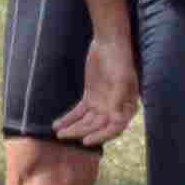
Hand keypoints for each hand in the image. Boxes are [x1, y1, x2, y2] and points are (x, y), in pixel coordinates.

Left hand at [57, 27, 137, 146]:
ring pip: (86, 122)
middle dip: (80, 132)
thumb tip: (116, 121)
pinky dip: (68, 118)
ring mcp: (102, 105)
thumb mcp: (120, 79)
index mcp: (127, 107)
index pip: (115, 128)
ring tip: (58, 133)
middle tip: (64, 136)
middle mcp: (115, 109)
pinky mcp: (91, 98)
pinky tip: (57, 124)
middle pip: (97, 127)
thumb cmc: (119, 60)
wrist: (109, 43)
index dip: (101, 136)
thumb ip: (117, 100)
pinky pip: (79, 112)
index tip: (85, 141)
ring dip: (73, 128)